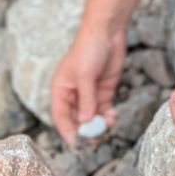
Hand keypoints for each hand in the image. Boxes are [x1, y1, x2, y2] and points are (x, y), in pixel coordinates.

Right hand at [50, 26, 127, 146]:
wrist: (107, 32)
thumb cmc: (88, 49)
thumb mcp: (85, 75)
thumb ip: (86, 100)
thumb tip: (85, 122)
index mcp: (61, 90)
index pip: (61, 117)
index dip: (68, 131)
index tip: (78, 143)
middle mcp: (73, 95)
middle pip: (77, 121)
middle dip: (87, 131)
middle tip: (98, 138)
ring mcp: (89, 94)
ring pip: (92, 118)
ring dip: (100, 125)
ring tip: (109, 124)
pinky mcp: (103, 91)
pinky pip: (104, 111)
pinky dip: (108, 117)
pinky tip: (113, 116)